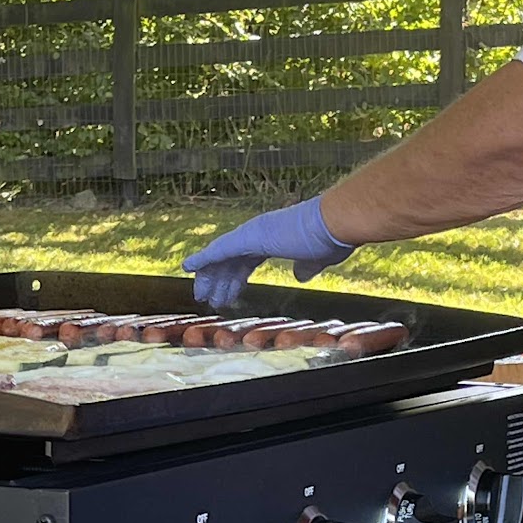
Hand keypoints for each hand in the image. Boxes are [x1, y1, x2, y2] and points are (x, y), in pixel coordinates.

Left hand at [181, 195, 353, 308]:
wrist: (335, 224)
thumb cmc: (331, 238)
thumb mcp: (317, 260)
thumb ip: (306, 267)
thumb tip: (300, 275)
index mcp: (274, 238)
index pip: (247, 260)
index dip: (235, 278)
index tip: (228, 293)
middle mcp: (259, 233)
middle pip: (230, 260)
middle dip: (219, 280)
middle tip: (208, 299)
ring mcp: (252, 233)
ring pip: (222, 257)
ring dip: (210, 277)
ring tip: (200, 297)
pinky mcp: (249, 236)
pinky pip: (218, 250)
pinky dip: (202, 259)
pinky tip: (188, 267)